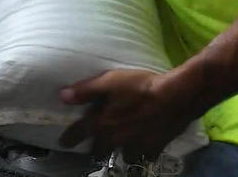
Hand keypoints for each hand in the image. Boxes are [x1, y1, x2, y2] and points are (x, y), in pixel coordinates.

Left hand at [58, 69, 204, 161]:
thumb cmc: (139, 87)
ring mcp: (136, 145)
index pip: (79, 133)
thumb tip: (62, 96)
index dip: (69, 138)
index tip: (63, 143)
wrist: (175, 98)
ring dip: (120, 151)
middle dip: (95, 149)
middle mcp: (116, 138)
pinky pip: (146, 154)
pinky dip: (143, 151)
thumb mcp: (109, 81)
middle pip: (100, 151)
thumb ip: (85, 90)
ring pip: (123, 155)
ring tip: (120, 146)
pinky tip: (145, 146)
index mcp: (102, 123)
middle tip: (94, 147)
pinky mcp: (155, 147)